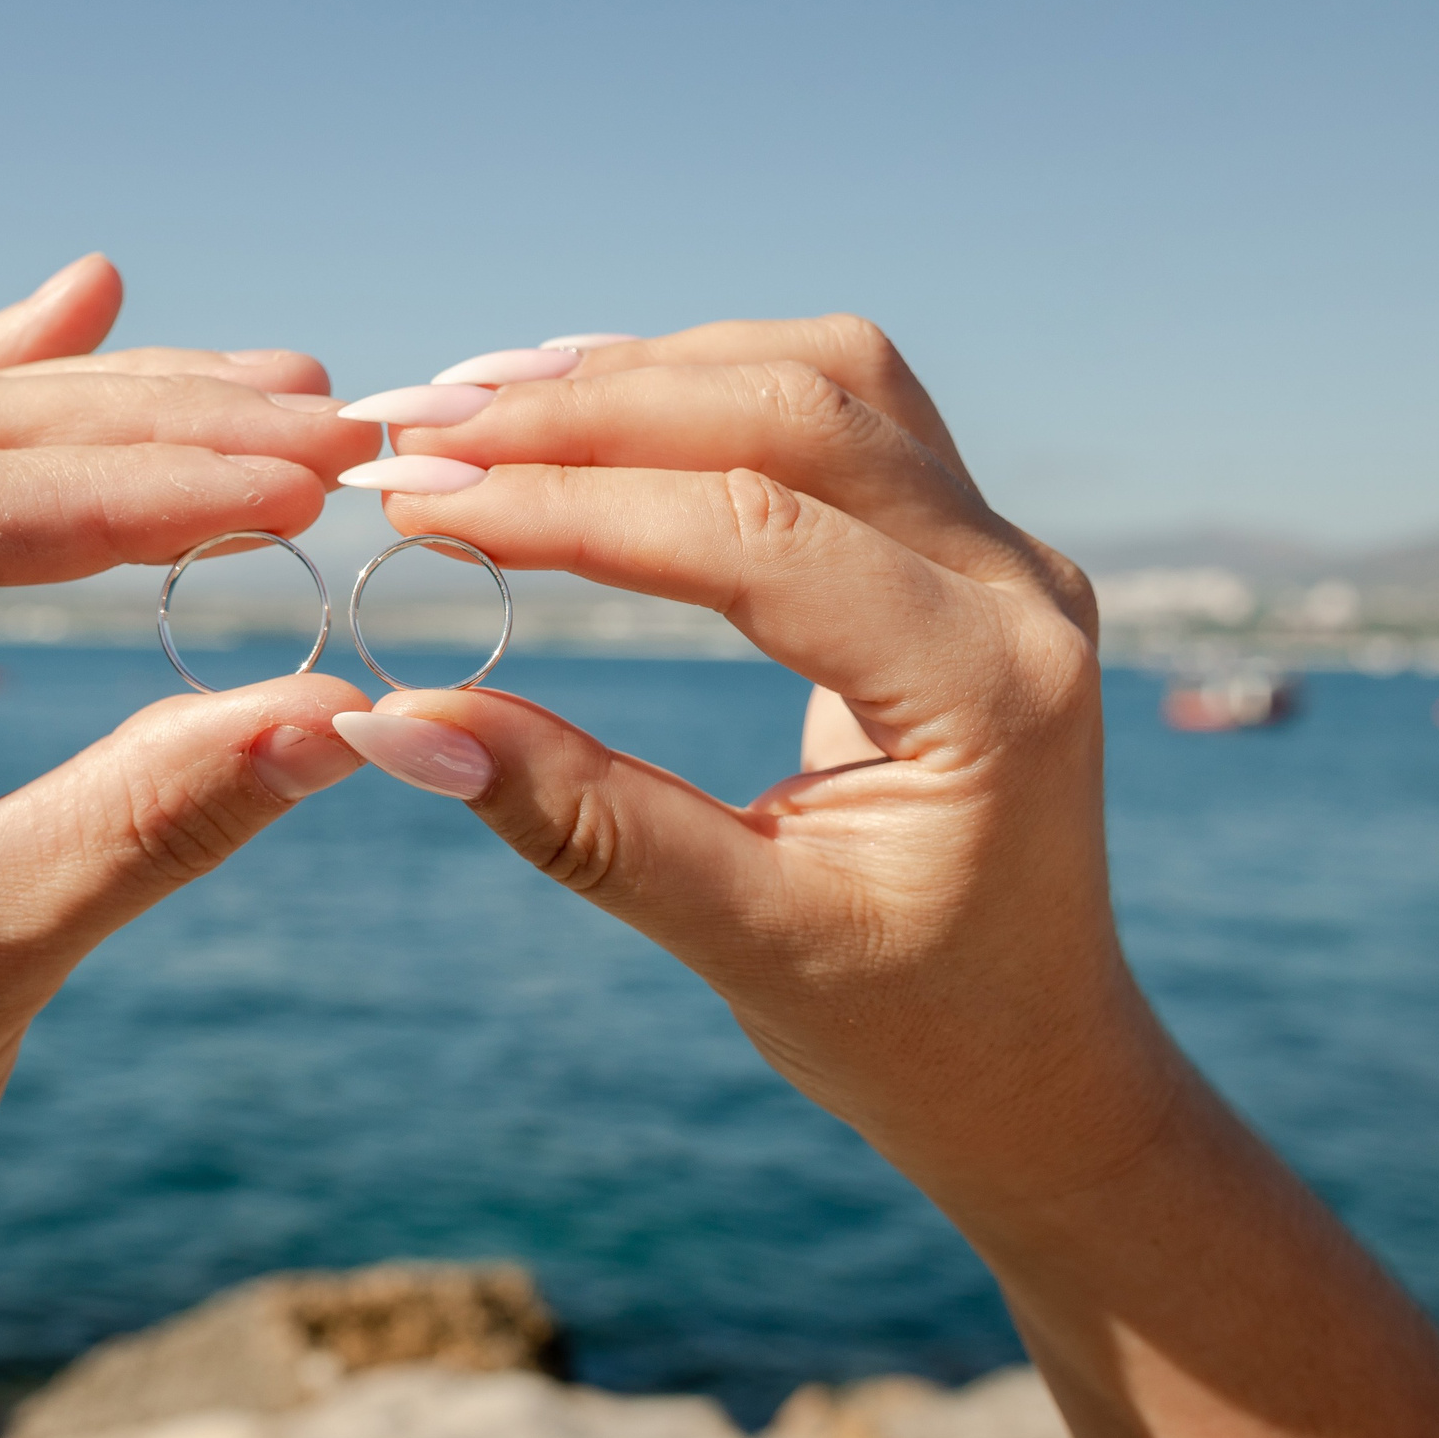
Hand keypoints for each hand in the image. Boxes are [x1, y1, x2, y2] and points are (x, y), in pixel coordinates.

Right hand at [358, 318, 1156, 1194]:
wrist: (1036, 1062)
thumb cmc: (907, 1027)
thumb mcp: (743, 942)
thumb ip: (583, 823)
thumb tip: (402, 722)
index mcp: (988, 690)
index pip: (755, 533)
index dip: (569, 507)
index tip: (414, 505)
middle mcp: (1019, 589)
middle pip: (795, 409)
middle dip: (589, 409)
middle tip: (419, 435)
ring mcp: (1003, 556)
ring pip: (822, 376)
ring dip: (644, 375)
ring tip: (478, 406)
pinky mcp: (964, 551)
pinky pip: (835, 412)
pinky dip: (698, 391)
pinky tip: (583, 413)